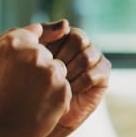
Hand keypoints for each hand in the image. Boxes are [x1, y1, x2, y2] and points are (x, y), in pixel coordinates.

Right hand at [0, 24, 71, 136]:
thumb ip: (11, 34)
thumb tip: (43, 27)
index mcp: (13, 42)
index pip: (33, 35)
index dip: (25, 54)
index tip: (19, 70)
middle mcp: (34, 54)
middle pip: (46, 53)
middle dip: (36, 67)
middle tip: (18, 87)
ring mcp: (50, 73)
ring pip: (57, 68)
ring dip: (48, 80)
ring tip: (28, 97)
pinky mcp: (63, 91)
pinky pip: (65, 86)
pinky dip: (55, 95)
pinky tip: (38, 106)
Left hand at [40, 20, 110, 136]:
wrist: (41, 113)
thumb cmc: (32, 83)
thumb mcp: (32, 56)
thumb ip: (44, 35)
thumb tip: (65, 23)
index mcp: (65, 37)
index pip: (65, 31)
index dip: (54, 47)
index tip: (44, 62)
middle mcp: (82, 45)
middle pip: (78, 39)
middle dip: (62, 59)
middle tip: (52, 73)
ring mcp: (94, 59)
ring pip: (86, 56)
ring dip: (70, 72)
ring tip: (61, 83)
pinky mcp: (103, 76)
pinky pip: (94, 73)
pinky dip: (79, 83)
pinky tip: (71, 90)